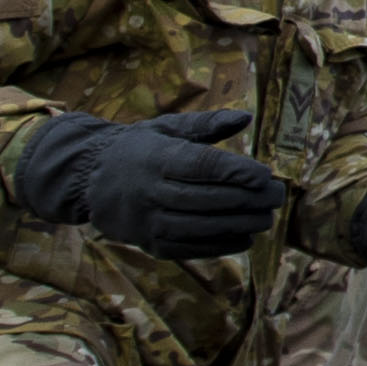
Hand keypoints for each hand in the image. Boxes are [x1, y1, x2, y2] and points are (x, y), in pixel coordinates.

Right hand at [15, 110, 285, 260]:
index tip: (265, 174)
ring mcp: (148, 221)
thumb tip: (245, 117)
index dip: (235, 171)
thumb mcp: (166, 127)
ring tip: (266, 218)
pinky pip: (190, 248)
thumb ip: (206, 124)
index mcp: (155, 158)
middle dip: (246, 199)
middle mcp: (149, 191)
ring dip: (239, 225)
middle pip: (205, 199)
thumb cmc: (140, 148)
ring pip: (200, 227)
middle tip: (277, 196)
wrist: (89, 179)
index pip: (200, 167)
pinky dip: (221, 245)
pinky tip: (245, 237)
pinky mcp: (150, 243)